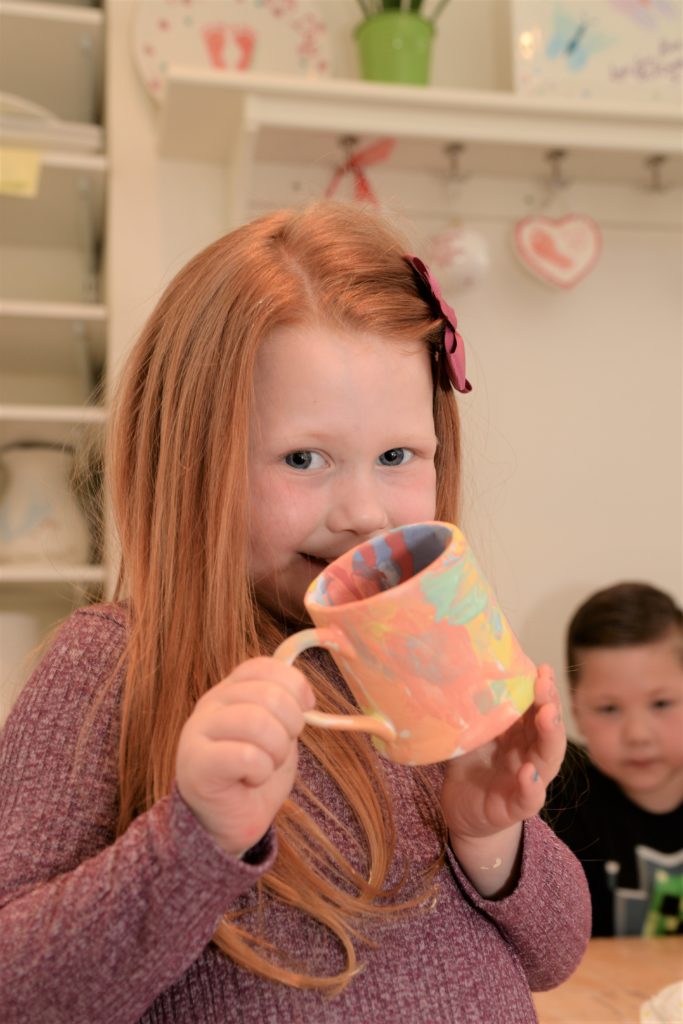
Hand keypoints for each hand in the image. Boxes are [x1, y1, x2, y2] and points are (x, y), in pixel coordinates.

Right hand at [175, 657, 314, 856]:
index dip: (293, 685)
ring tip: (266, 766)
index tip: (305, 709)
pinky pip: (246, 755)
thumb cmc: (254, 775)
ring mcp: (199, 731)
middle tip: (281, 749)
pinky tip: (251, 779)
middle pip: (267, 693)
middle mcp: (211, 704)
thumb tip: (305, 695)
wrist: (228, 823)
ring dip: (276, 751)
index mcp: (231, 690)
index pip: (263, 666)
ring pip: (258, 722)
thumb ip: (286, 706)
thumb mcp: (278, 732)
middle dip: (291, 725)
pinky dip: (261, 771)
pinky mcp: (197, 764)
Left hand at [440, 664, 564, 842]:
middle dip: (549, 704)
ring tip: (547, 715)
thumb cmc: (470, 766)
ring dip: (550, 736)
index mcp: (520, 735)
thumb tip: (460, 675)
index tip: (541, 669)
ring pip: (547, 760)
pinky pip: (529, 799)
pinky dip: (531, 786)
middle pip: (547, 728)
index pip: (537, 709)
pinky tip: (528, 773)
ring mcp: (525, 781)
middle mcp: (529, 754)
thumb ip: (472, 713)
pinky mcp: (514, 808)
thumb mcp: (469, 735)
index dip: (542, 690)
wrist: (461, 809)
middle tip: (544, 683)